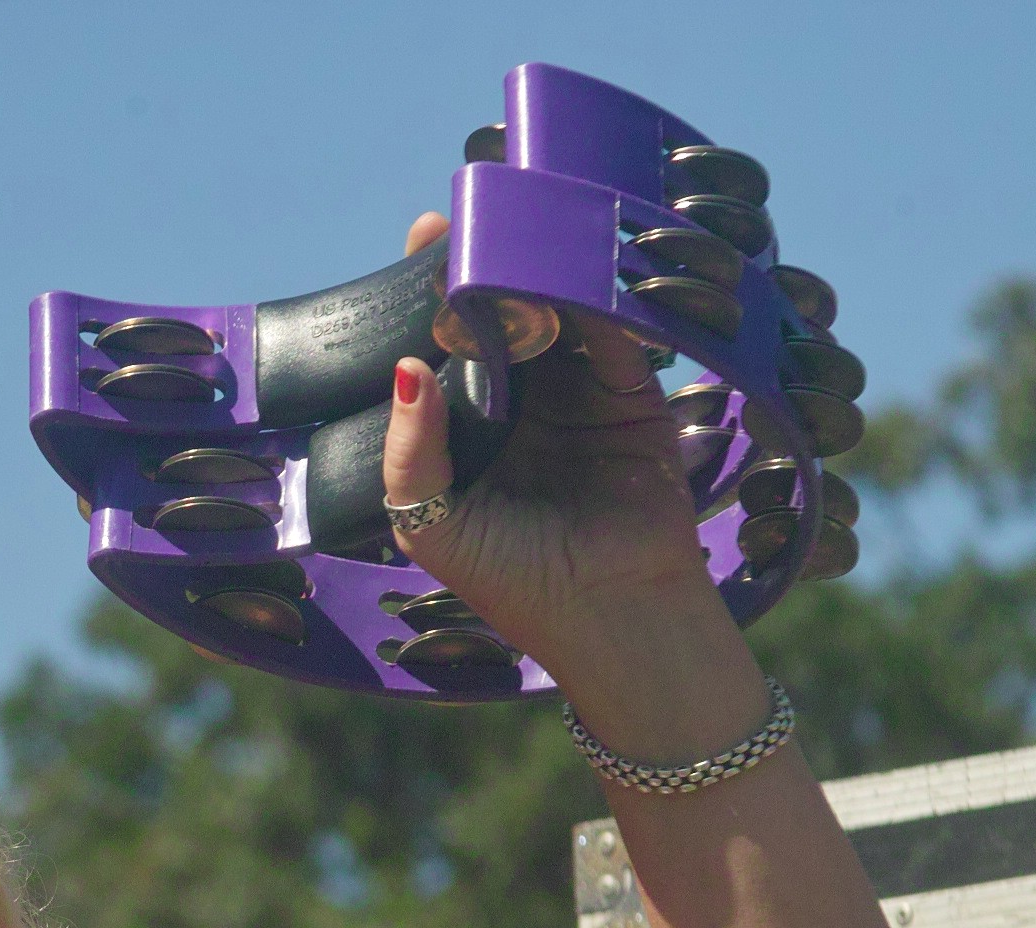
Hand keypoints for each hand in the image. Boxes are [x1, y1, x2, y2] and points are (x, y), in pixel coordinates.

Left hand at [381, 213, 770, 760]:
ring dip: (545, 266)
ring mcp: (579, 392)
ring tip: (527, 214)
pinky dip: (602, 296)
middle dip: (490, 258)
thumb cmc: (511, 581)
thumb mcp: (431, 524)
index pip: (443, 342)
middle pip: (503, 311)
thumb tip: (402, 369)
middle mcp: (520, 401)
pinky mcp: (634, 394)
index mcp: (466, 425)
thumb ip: (410, 454)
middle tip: (476, 204)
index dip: (430, 289)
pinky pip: (618, 331)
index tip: (420, 232)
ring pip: (559, 310)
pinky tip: (583, 257)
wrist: (612, 616)